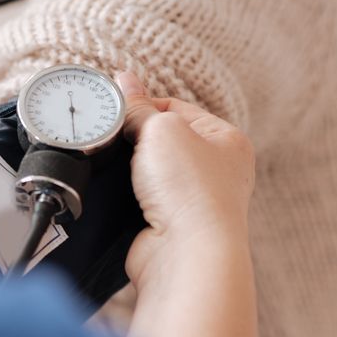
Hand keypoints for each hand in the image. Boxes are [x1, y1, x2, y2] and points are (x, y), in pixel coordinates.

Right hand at [117, 72, 254, 285]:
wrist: (187, 255)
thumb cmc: (190, 189)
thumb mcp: (161, 130)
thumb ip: (139, 108)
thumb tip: (124, 81)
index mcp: (226, 139)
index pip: (175, 107)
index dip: (142, 104)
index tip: (112, 107)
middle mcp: (216, 170)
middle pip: (162, 139)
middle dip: (134, 137)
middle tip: (110, 135)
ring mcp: (194, 200)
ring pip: (149, 171)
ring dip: (129, 169)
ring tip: (116, 167)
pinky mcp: (170, 225)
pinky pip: (141, 200)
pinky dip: (126, 195)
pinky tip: (117, 192)